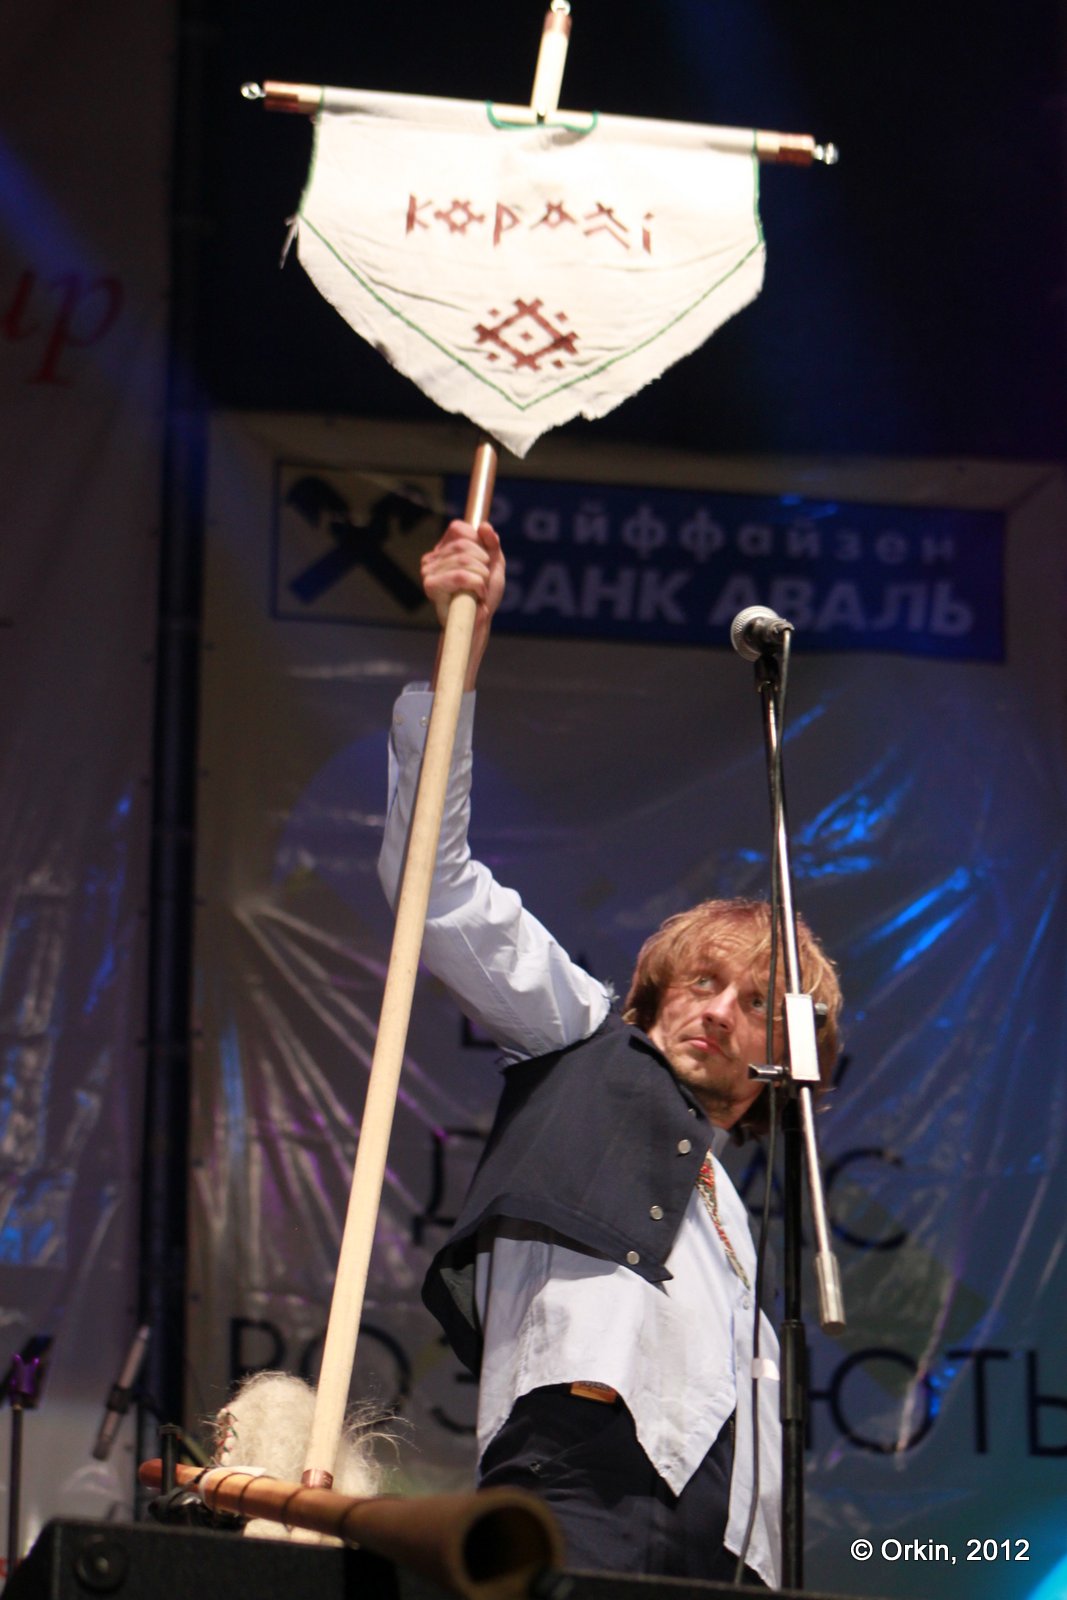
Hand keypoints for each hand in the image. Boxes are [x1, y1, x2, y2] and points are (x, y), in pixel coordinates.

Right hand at [421, 521, 503, 688]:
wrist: (476, 624)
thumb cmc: (483, 596)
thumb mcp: (493, 565)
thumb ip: (492, 544)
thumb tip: (485, 526)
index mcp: (443, 550)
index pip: (458, 528)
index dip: (477, 541)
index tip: (485, 561)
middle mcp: (431, 558)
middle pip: (463, 545)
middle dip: (483, 562)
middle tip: (484, 580)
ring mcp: (428, 572)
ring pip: (464, 560)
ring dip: (482, 576)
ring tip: (481, 589)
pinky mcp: (430, 586)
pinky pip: (461, 576)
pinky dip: (478, 584)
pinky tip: (479, 595)